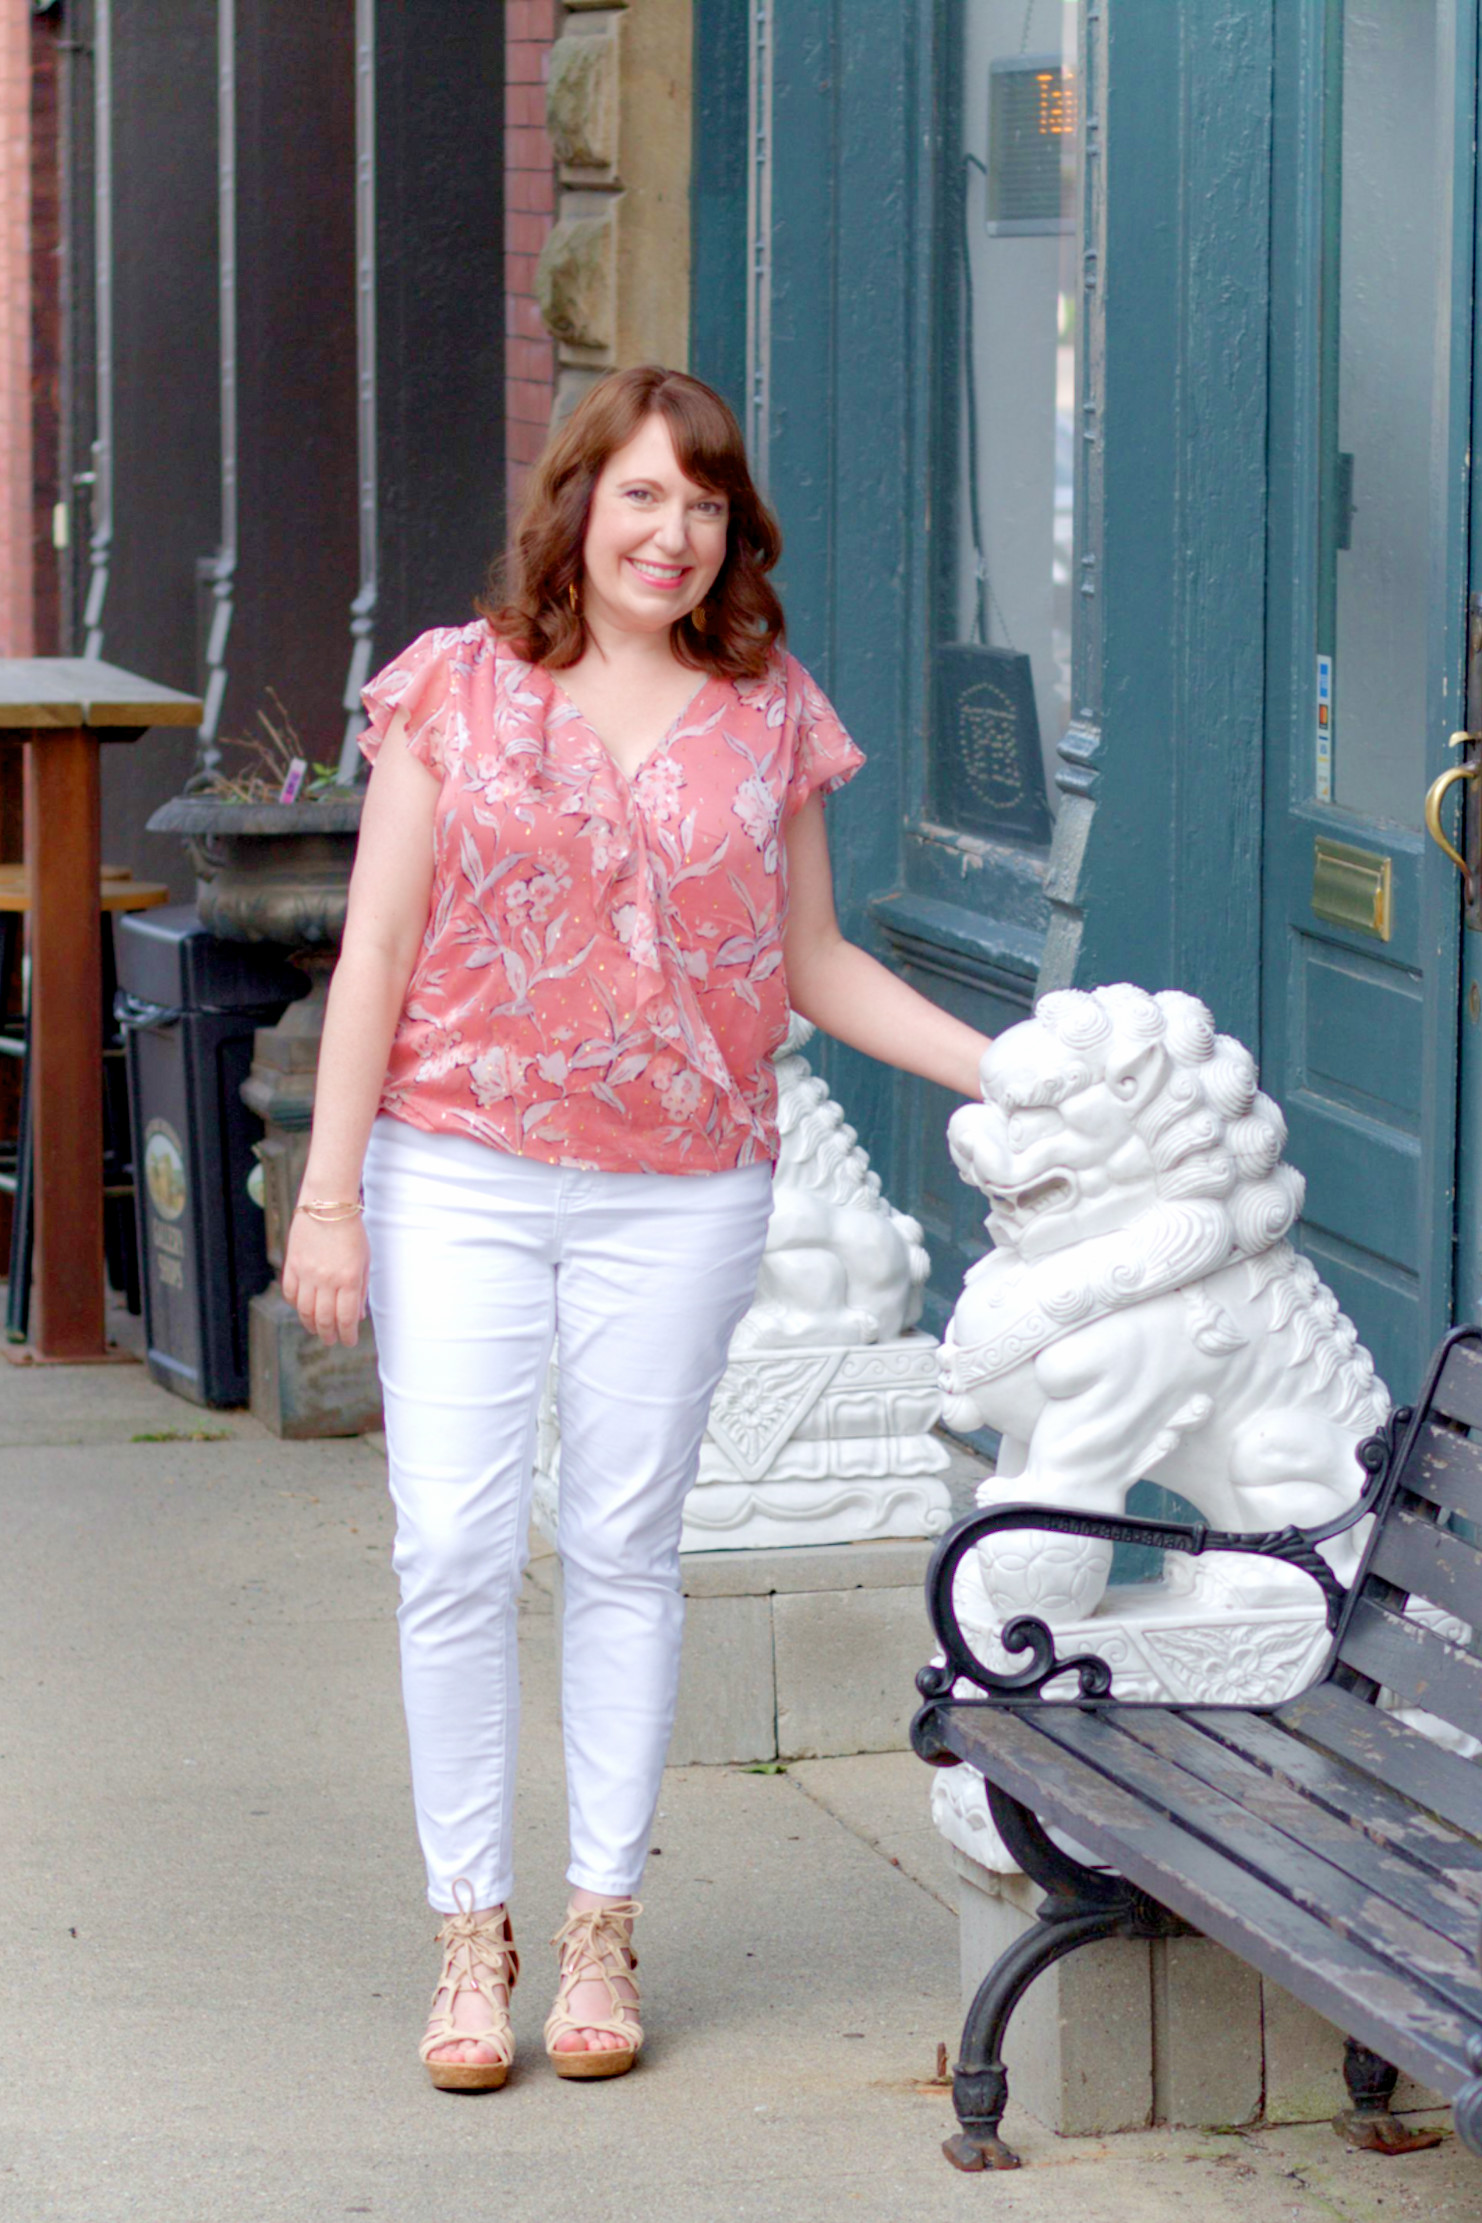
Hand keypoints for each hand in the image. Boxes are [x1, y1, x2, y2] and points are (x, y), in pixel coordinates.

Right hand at [281, 1210, 369, 1345]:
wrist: (327, 1204)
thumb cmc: (351, 1232)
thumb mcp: (364, 1261)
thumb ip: (360, 1290)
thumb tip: (357, 1317)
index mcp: (348, 1279)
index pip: (346, 1317)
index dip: (347, 1334)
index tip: (348, 1341)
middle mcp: (326, 1280)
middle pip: (324, 1318)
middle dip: (329, 1334)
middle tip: (331, 1340)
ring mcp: (306, 1273)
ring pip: (305, 1310)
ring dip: (311, 1324)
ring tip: (317, 1329)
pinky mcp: (292, 1265)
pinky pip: (291, 1294)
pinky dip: (296, 1305)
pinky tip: (303, 1309)